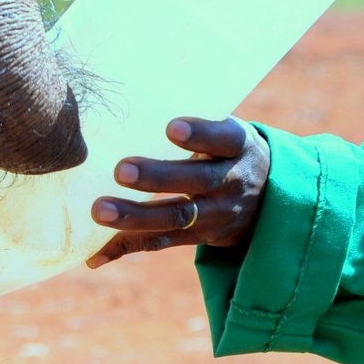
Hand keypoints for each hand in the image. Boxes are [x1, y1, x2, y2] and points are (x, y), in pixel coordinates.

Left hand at [86, 116, 270, 267]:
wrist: (269, 197)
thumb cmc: (226, 150)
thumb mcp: (226, 131)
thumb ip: (196, 125)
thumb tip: (136, 107)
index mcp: (237, 147)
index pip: (223, 139)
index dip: (200, 135)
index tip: (171, 127)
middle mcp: (230, 182)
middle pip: (195, 181)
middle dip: (156, 177)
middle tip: (120, 170)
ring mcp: (216, 214)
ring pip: (176, 217)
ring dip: (135, 216)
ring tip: (99, 210)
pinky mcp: (199, 237)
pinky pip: (160, 243)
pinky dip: (125, 247)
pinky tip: (94, 255)